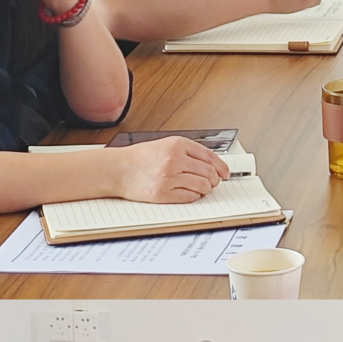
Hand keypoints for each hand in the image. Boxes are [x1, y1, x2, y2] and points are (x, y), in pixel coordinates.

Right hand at [106, 136, 229, 203]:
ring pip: (202, 186)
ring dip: (206, 189)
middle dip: (214, 179)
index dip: (221, 166)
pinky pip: (190, 197)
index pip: (210, 156)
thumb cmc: (139, 158)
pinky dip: (194, 196)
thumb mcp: (165, 145)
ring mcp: (169, 177)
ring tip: (201, 187)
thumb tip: (211, 164)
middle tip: (213, 182)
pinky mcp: (163, 193)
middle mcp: (174, 159)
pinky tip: (190, 192)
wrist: (118, 169)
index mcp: (177, 144)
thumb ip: (187, 151)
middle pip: (209, 172)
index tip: (225, 172)